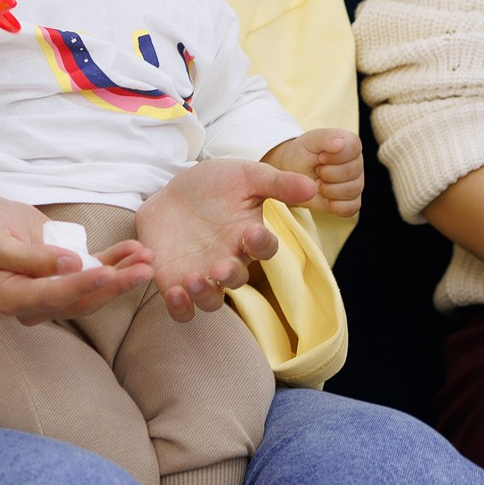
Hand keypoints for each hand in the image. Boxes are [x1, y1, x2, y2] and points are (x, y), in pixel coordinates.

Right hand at [0, 196, 152, 326]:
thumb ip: (31, 258)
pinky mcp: (66, 274)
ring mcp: (53, 291)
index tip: (107, 272)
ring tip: (148, 259)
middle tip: (144, 270)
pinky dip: (116, 262)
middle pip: (80, 300)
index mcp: (12, 298)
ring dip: (122, 276)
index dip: (81, 286)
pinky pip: (95, 271)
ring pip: (94, 290)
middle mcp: (35, 303)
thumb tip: (70, 265)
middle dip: (114, 286)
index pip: (52, 296)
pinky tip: (135, 250)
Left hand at [136, 158, 316, 321]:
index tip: (253, 232)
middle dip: (231, 276)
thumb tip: (312, 186)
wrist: (172, 195)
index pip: (264, 248)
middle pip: (237, 279)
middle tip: (221, 268)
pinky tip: (173, 293)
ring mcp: (203, 275)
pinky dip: (180, 308)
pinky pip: (183, 308)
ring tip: (193, 280)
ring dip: (205, 296)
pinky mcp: (176, 283)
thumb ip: (276, 183)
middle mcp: (229, 261)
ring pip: (212, 300)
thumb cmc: (213, 185)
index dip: (261, 243)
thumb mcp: (245, 176)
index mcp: (247, 237)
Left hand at [264, 129, 363, 217]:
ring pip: (352, 191)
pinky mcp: (352, 201)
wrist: (293, 172)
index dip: (333, 156)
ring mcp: (357, 183)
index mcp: (350, 144)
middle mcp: (357, 163)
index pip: (353, 148)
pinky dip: (334, 205)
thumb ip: (324, 138)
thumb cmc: (303, 153)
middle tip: (317, 170)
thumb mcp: (309, 141)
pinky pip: (351, 208)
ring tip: (319, 182)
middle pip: (352, 172)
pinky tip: (325, 196)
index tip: (320, 156)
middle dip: (327, 173)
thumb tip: (340, 144)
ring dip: (328, 189)